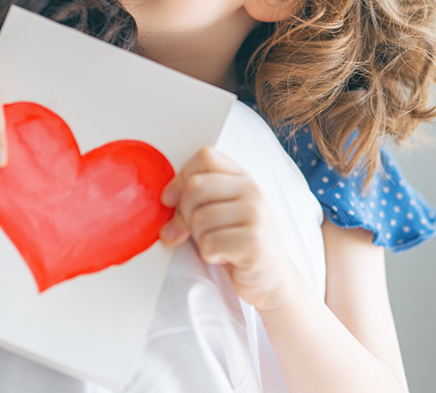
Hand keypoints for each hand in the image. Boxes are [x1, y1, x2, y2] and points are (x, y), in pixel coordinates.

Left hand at [159, 147, 297, 311]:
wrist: (272, 278)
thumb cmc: (239, 243)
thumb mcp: (220, 212)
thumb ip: (196, 199)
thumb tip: (164, 203)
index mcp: (242, 178)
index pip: (205, 156)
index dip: (180, 177)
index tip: (170, 200)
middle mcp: (252, 191)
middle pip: (195, 187)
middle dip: (184, 214)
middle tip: (193, 231)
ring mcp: (255, 214)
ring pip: (198, 219)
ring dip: (199, 239)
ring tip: (218, 244)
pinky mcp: (253, 241)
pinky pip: (208, 243)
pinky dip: (210, 255)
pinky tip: (226, 256)